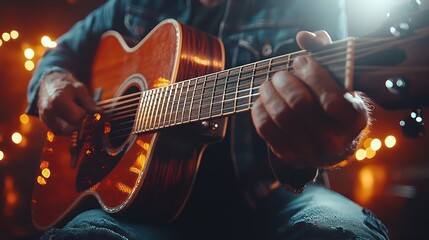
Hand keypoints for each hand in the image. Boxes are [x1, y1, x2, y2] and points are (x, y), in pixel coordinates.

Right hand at [37, 72, 99, 134]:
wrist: (50, 84)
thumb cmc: (67, 86)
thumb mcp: (80, 89)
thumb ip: (89, 103)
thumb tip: (100, 114)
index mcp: (58, 101)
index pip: (76, 118)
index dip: (86, 116)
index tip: (89, 112)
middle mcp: (49, 112)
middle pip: (70, 129)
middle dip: (82, 125)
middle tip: (86, 117)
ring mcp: (46, 120)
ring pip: (66, 134)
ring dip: (77, 128)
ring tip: (80, 117)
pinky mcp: (48, 125)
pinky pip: (62, 133)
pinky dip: (71, 129)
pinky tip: (73, 120)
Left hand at [251, 31, 368, 167]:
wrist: (331, 144)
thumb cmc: (334, 104)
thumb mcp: (338, 81)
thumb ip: (326, 55)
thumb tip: (304, 37)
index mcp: (353, 120)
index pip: (330, 98)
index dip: (311, 74)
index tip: (300, 61)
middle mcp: (334, 140)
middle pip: (299, 104)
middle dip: (285, 81)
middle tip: (280, 73)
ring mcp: (310, 151)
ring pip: (280, 115)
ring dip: (269, 92)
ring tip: (269, 83)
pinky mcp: (289, 155)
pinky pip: (265, 128)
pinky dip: (260, 108)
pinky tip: (263, 99)